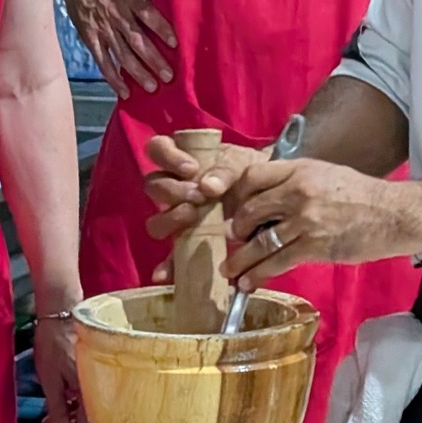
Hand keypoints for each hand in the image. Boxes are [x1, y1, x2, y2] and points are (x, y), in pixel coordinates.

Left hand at [33, 311, 88, 422]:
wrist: (60, 312)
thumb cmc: (53, 344)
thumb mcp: (51, 382)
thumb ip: (58, 413)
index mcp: (93, 391)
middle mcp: (100, 388)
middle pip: (88, 421)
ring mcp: (97, 379)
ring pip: (86, 409)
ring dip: (67, 419)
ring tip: (46, 421)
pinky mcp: (91, 372)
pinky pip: (85, 396)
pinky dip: (71, 405)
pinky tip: (57, 405)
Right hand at [61, 0, 175, 98]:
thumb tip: (173, 4)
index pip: (147, 13)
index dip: (161, 28)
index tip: (175, 43)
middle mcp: (116, 14)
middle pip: (136, 40)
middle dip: (153, 59)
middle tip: (168, 76)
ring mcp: (102, 28)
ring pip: (122, 54)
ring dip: (137, 72)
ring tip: (152, 87)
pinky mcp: (90, 38)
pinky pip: (103, 61)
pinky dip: (113, 77)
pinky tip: (124, 91)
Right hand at [142, 134, 269, 279]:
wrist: (268, 195)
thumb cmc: (247, 171)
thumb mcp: (239, 164)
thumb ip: (225, 171)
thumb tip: (208, 187)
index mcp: (181, 160)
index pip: (157, 149)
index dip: (167, 156)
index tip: (191, 168)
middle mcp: (173, 186)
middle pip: (154, 186)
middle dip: (173, 191)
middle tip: (199, 197)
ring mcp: (178, 215)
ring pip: (157, 219)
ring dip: (170, 219)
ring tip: (193, 217)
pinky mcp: (187, 241)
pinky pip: (170, 256)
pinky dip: (167, 265)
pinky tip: (166, 274)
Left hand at [223, 160, 412, 288]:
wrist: (394, 214)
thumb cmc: (360, 193)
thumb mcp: (324, 173)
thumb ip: (294, 181)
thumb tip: (265, 200)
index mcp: (299, 169)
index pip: (253, 176)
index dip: (236, 194)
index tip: (231, 208)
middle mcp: (298, 191)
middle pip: (251, 210)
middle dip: (235, 229)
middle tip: (231, 239)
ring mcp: (305, 219)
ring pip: (260, 242)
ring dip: (241, 259)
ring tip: (229, 270)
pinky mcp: (315, 246)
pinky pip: (277, 262)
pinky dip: (259, 274)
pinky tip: (248, 282)